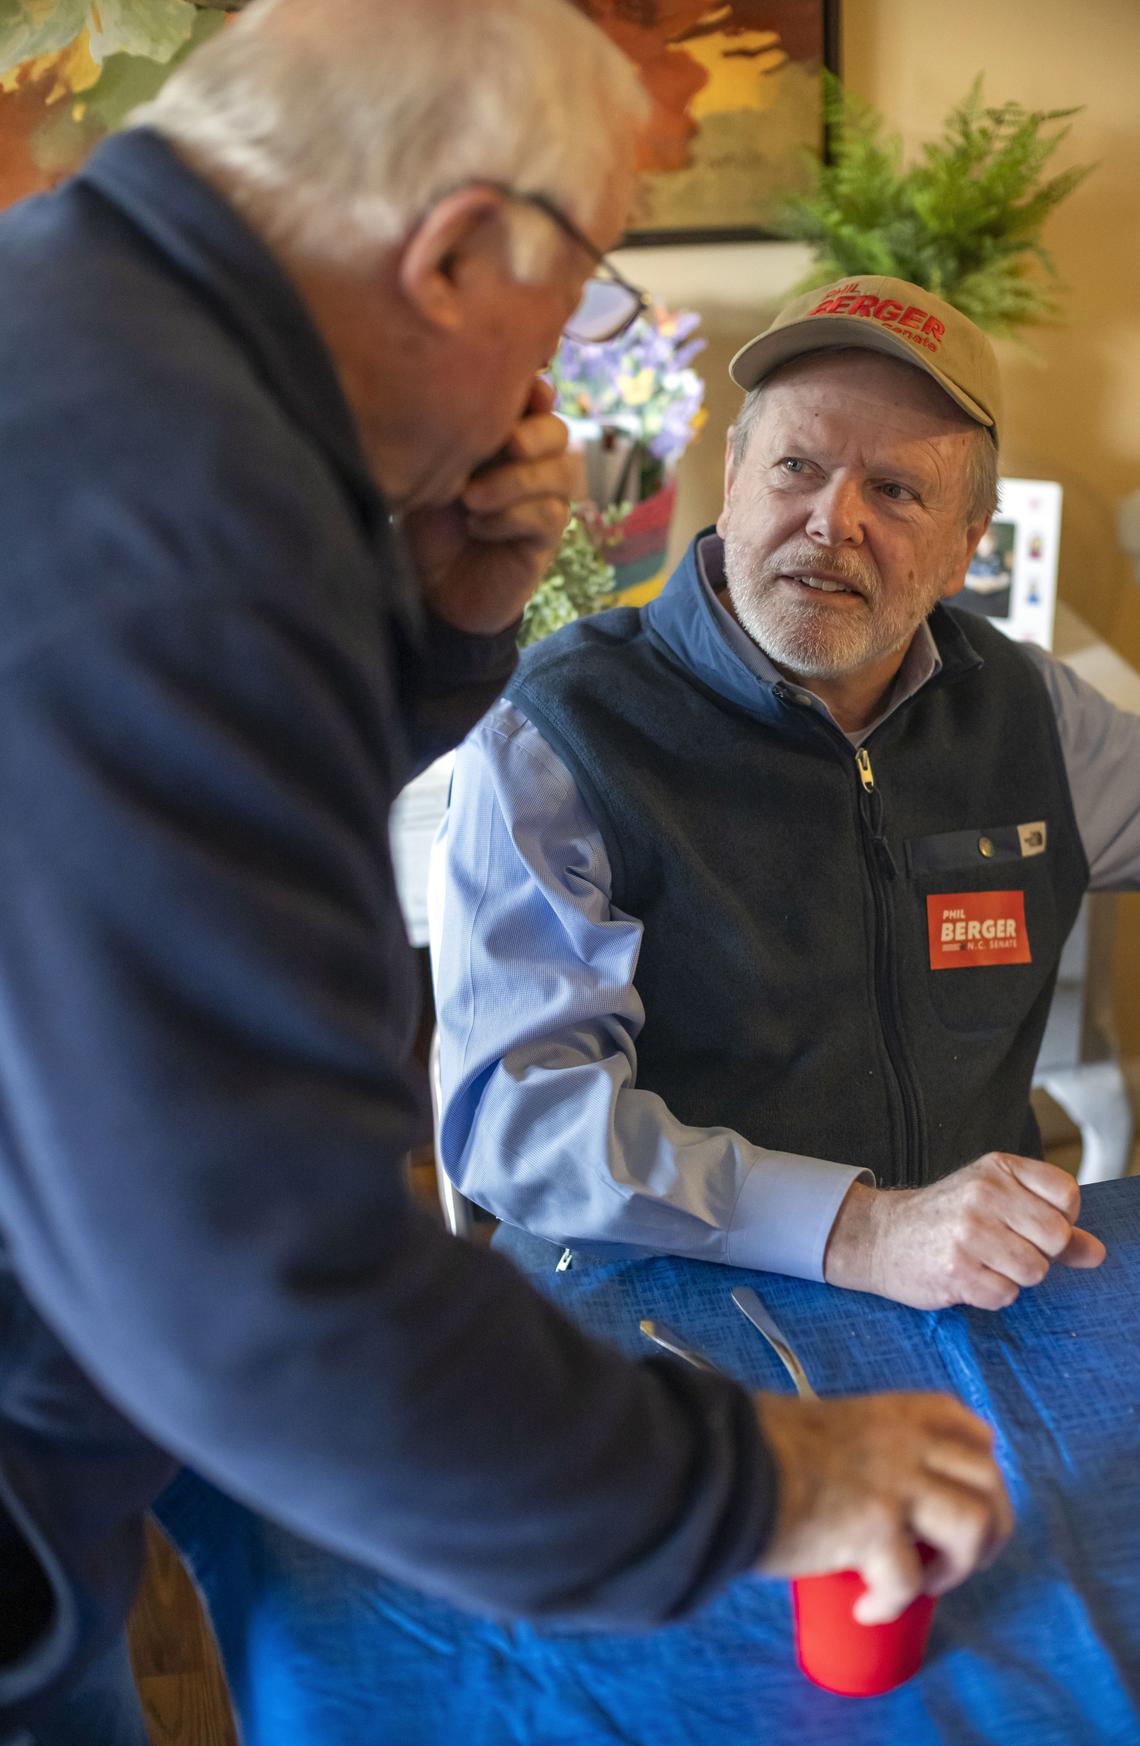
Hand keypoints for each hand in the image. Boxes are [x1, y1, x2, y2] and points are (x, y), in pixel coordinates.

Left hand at [402, 378, 574, 635]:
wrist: (434, 588)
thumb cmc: (428, 521)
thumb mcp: (430, 474)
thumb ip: (450, 439)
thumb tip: (452, 399)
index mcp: (506, 436)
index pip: (535, 400)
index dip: (535, 390)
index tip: (523, 391)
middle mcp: (532, 464)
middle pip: (557, 431)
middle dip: (535, 433)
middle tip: (507, 444)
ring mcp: (544, 500)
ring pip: (560, 473)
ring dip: (515, 482)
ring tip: (470, 499)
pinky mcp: (546, 538)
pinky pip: (548, 515)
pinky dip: (510, 517)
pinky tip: (477, 525)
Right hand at [754, 1390, 1012, 1622]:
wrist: (726, 1469)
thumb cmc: (760, 1447)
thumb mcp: (826, 1424)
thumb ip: (860, 1441)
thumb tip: (863, 1477)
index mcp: (896, 1413)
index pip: (972, 1430)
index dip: (979, 1471)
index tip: (961, 1500)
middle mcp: (907, 1442)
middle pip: (989, 1482)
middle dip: (989, 1530)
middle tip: (954, 1560)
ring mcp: (897, 1484)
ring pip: (974, 1524)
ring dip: (959, 1565)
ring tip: (923, 1582)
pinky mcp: (877, 1530)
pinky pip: (911, 1582)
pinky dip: (893, 1604)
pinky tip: (868, 1608)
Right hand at [824, 1154, 1106, 1310]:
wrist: (879, 1236)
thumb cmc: (944, 1218)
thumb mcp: (995, 1202)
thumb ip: (1049, 1223)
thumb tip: (1097, 1253)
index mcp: (998, 1168)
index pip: (1067, 1195)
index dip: (1060, 1219)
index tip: (1032, 1224)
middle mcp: (984, 1193)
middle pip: (1057, 1237)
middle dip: (1040, 1253)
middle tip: (1006, 1248)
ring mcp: (968, 1231)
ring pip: (1035, 1271)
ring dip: (1014, 1277)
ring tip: (983, 1262)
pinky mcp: (956, 1269)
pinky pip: (1006, 1295)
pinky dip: (991, 1294)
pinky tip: (967, 1277)